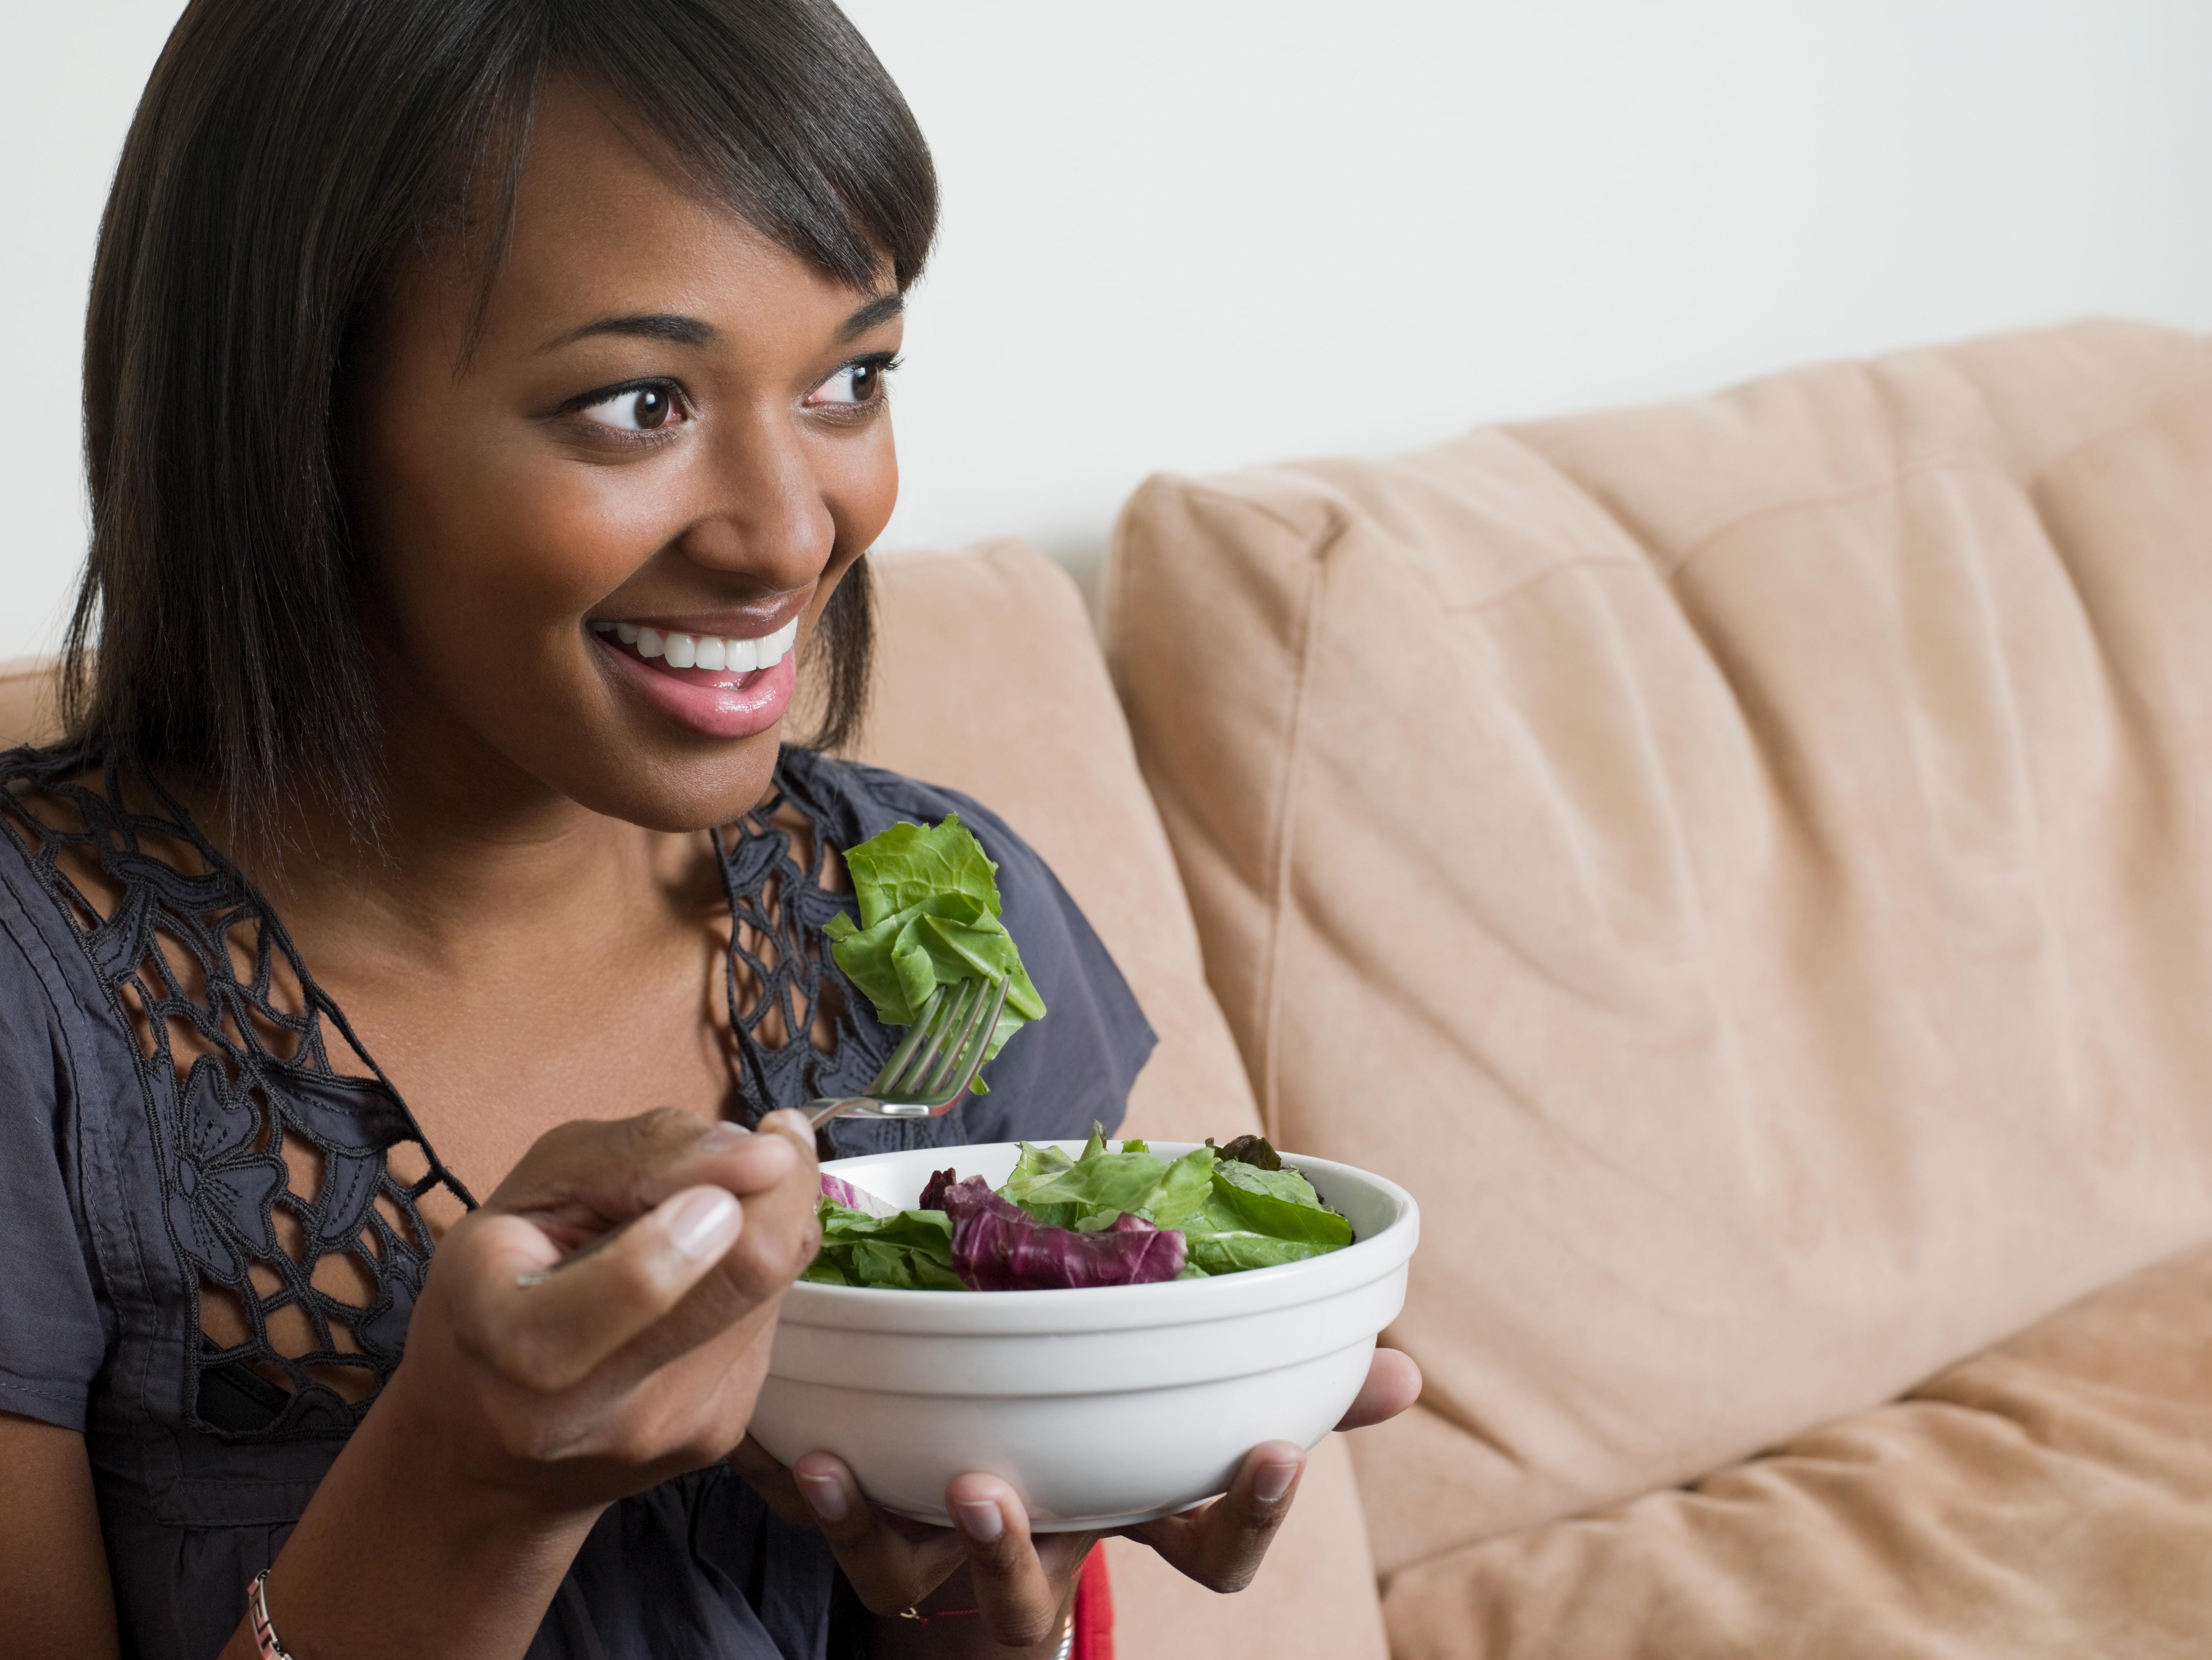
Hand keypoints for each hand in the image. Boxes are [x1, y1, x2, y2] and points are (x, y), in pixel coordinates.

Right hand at [384, 1106, 822, 1515]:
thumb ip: (644, 1155)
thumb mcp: (540, 1186)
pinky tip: (704, 1274)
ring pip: (776, 1289)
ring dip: (766, 1229)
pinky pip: (770, 1323)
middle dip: (778, 1191)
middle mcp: (602, 1410)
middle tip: (770, 1142)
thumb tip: (767, 1153)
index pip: (641, 1284)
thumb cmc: (495, 1286)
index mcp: (518, 1344)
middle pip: (747, 1276)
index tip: (752, 1151)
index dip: (713, 1202)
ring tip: (709, 1213)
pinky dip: (752, 1277)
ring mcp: (671, 1432)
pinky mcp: (720, 1433)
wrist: (485, 1438)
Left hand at [731, 1346, 1423, 1650]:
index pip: (1205, 1556)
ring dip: (864, 1526)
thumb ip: (1295, 1390)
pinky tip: (757, 1432)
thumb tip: (1403, 1370)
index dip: (1244, 1516)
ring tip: (833, 1471)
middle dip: (1009, 1554)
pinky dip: (775, 1480)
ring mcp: (937, 1564)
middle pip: (1026, 1600)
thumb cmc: (1103, 1448)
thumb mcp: (1190, 1424)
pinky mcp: (860, 1536)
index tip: (1272, 1450)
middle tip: (994, 1488)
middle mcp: (1030, 1566)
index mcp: (1121, 1526)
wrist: (973, 1526)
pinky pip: (813, 1522)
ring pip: (898, 1577)